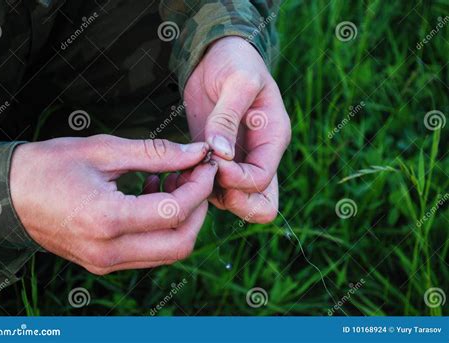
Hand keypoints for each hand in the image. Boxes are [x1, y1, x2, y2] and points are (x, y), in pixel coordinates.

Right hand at [10, 135, 216, 274]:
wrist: (8, 195)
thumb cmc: (49, 167)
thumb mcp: (104, 151)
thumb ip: (156, 153)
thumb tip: (196, 152)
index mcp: (106, 219)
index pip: (174, 212)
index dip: (199, 186)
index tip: (206, 164)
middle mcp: (109, 250)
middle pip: (180, 243)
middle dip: (199, 208)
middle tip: (196, 175)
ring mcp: (106, 262)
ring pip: (168, 252)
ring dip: (183, 218)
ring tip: (174, 179)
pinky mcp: (104, 263)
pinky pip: (150, 252)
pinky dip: (163, 227)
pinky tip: (155, 193)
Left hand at [184, 36, 290, 222]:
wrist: (217, 55)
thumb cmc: (236, 61)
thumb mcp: (238, 82)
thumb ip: (228, 118)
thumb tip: (220, 154)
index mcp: (273, 139)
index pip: (261, 179)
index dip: (236, 179)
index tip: (213, 160)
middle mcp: (259, 156)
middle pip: (258, 205)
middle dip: (231, 201)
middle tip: (204, 181)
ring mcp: (238, 161)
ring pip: (230, 200)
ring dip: (206, 194)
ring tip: (184, 172)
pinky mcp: (214, 159)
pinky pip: (209, 188)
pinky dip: (193, 187)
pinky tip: (176, 172)